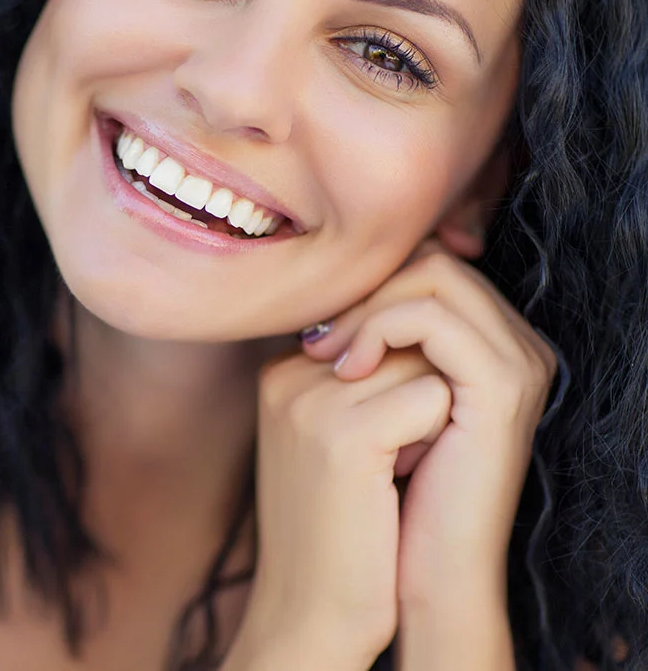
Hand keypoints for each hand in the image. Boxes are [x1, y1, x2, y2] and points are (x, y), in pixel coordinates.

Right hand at [234, 344, 451, 668]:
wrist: (311, 610)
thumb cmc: (338, 523)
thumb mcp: (332, 431)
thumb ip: (361, 372)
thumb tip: (423, 320)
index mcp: (282, 369)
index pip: (378, 326)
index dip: (401, 384)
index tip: (381, 440)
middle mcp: (288, 373)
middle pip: (401, 340)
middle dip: (417, 393)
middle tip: (387, 458)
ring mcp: (312, 400)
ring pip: (423, 364)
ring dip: (429, 415)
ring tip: (390, 468)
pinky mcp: (346, 434)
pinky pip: (433, 397)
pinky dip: (434, 438)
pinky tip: (399, 479)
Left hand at [302, 240, 555, 603]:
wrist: (411, 573)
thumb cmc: (385, 485)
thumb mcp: (376, 397)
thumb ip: (373, 339)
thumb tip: (326, 290)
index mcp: (488, 344)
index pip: (428, 267)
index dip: (370, 285)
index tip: (318, 329)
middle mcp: (513, 344)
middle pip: (433, 260)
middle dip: (366, 291)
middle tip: (317, 341)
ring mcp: (516, 362)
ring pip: (435, 274)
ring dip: (368, 307)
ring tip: (328, 358)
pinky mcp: (502, 387)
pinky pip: (434, 317)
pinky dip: (382, 329)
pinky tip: (348, 370)